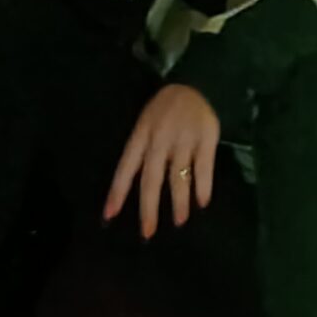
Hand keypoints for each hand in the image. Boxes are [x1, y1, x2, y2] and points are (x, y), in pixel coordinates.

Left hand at [104, 85, 221, 237]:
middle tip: (147, 232)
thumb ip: (142, 151)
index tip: (110, 215)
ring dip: (178, 201)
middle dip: (149, 207)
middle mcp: (160, 140)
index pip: (126, 168)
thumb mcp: (145, 123)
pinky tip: (202, 202)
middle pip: (152, 178)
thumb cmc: (166, 109)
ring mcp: (184, 140)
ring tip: (178, 221)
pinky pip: (204, 167)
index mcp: (141, 135)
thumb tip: (135, 186)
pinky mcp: (206, 139)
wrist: (198, 84)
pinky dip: (203, 186)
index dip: (118, 192)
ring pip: (178, 176)